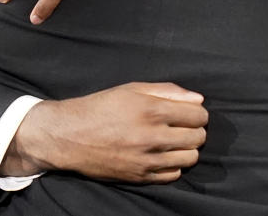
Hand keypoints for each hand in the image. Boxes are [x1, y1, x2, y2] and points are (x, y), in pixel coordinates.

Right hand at [1, 82, 207, 182]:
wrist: (69, 136)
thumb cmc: (101, 108)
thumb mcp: (132, 89)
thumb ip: (168, 91)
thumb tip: (198, 99)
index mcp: (152, 110)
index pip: (198, 115)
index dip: (198, 113)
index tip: (190, 113)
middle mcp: (152, 136)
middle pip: (198, 138)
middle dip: (195, 130)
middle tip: (183, 127)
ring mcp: (146, 159)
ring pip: (190, 158)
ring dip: (187, 149)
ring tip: (174, 142)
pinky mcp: (139, 177)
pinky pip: (173, 175)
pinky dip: (173, 165)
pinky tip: (162, 155)